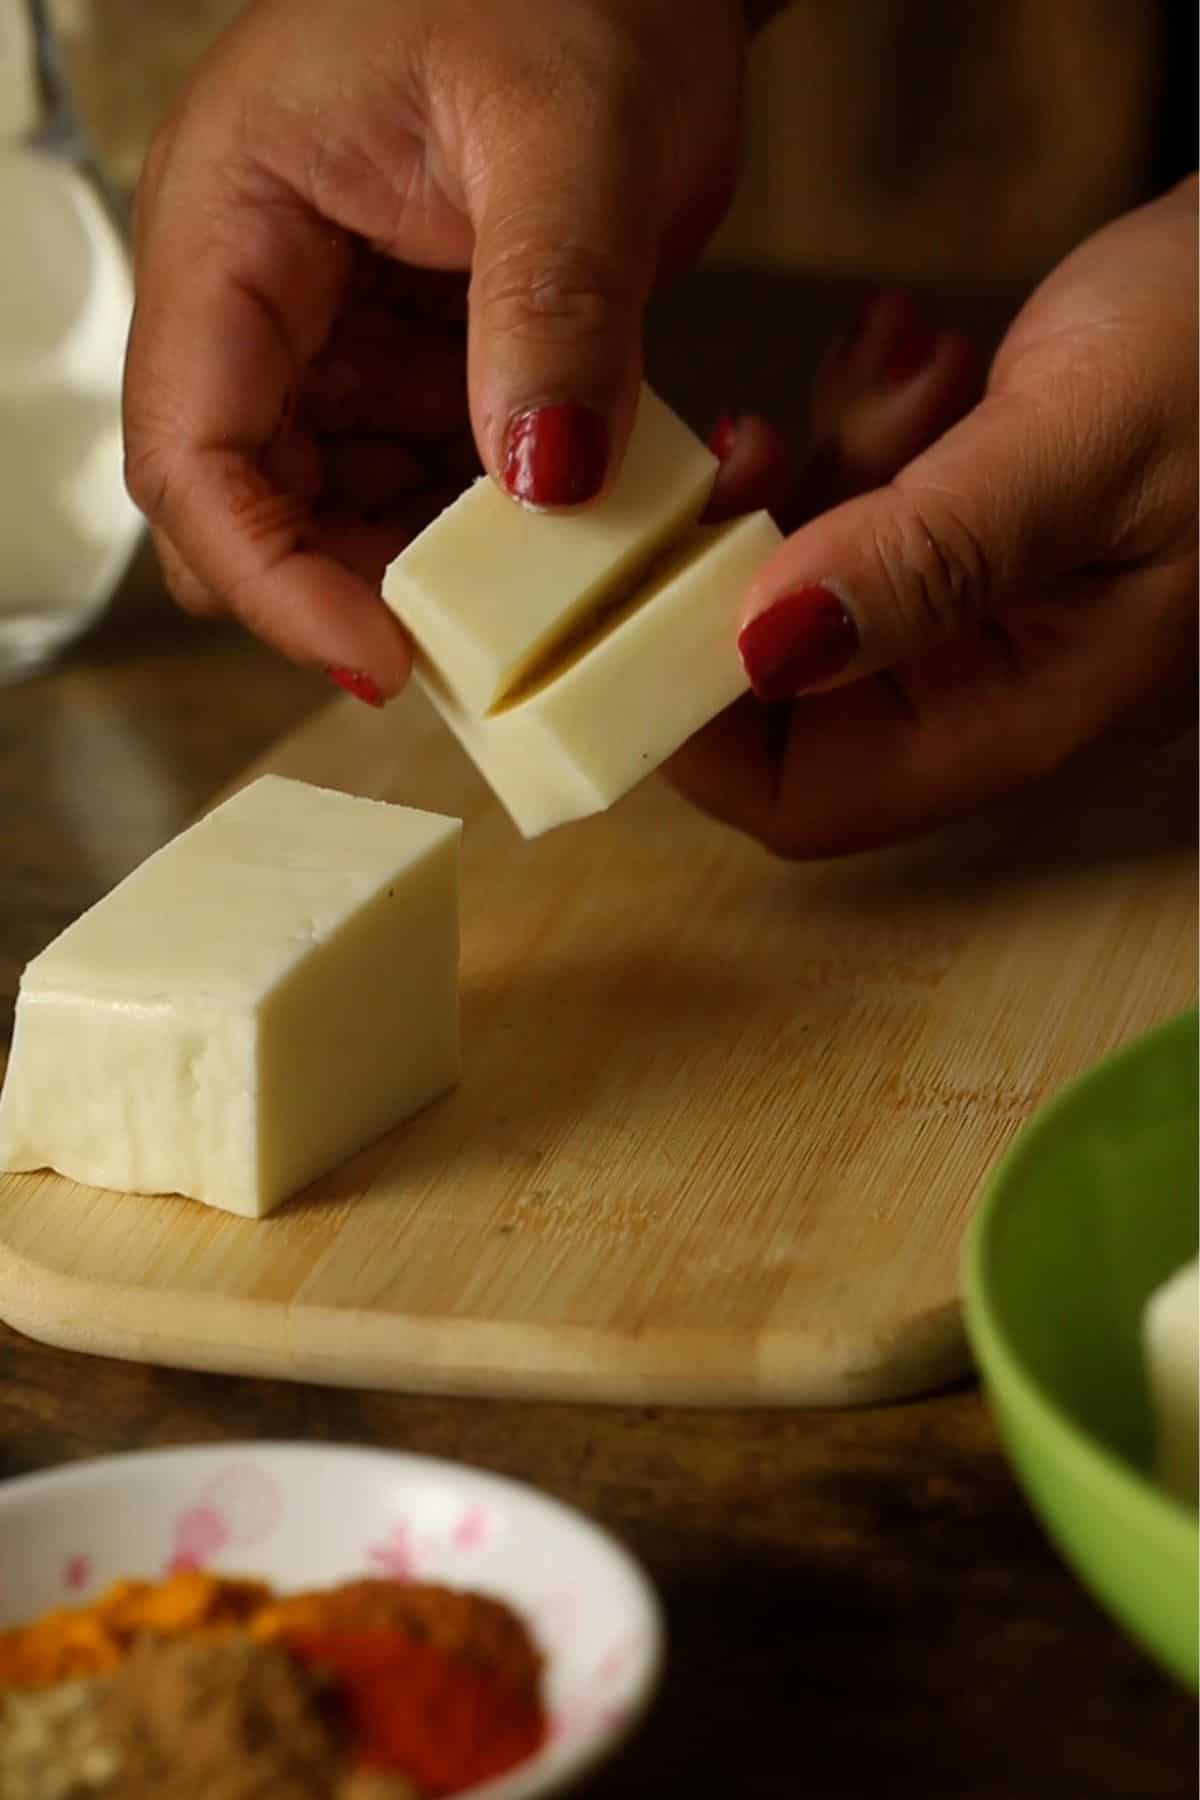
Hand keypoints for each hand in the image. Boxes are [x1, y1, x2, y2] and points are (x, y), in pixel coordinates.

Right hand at [124, 0, 747, 696]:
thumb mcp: (575, 134)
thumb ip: (550, 310)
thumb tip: (540, 483)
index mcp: (236, 222)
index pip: (193, 450)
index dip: (272, 578)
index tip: (385, 658)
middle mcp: (266, 292)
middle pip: (255, 506)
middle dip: (359, 586)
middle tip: (487, 642)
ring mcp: (340, 332)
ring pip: (345, 512)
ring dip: (441, 570)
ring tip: (558, 574)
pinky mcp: (418, 361)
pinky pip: (429, 484)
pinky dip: (498, 525)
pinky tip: (579, 514)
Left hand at [671, 179, 1198, 856]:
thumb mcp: (1082, 448)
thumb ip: (927, 557)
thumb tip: (763, 647)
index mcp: (1026, 715)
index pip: (807, 798)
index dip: (693, 729)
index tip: (627, 607)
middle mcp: (997, 684)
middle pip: (788, 694)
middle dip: (745, 570)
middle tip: (750, 454)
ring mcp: (989, 610)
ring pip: (817, 586)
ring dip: (817, 480)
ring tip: (895, 378)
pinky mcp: (981, 532)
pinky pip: (869, 510)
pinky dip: (866, 434)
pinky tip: (919, 357)